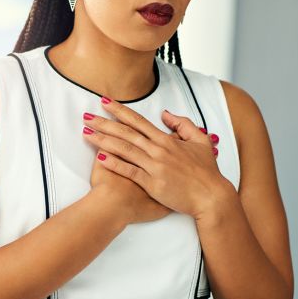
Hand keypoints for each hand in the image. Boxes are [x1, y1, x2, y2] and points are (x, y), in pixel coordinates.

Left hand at [82, 98, 229, 219]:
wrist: (211, 197)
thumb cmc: (206, 171)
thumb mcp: (200, 141)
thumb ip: (183, 125)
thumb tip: (165, 114)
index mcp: (167, 140)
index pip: (139, 121)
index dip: (120, 111)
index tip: (104, 102)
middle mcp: (158, 151)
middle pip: (126, 133)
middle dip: (104, 123)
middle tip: (86, 116)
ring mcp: (155, 167)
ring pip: (124, 149)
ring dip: (103, 140)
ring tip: (86, 133)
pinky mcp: (152, 184)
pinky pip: (129, 171)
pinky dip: (115, 163)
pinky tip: (100, 157)